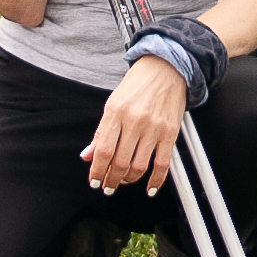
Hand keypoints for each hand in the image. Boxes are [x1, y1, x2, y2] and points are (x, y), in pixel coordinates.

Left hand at [82, 56, 189, 193]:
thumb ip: (101, 132)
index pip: (102, 150)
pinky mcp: (170, 133)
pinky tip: (150, 188)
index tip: (94, 181)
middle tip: (107, 186)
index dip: (96, 171)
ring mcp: (153, 128)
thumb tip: (87, 156)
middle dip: (111, 180)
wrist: (165, 68)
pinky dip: (156, 181)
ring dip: (128, 180)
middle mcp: (134, 121)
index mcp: (115, 112)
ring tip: (123, 182)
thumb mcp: (112, 103)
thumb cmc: (136, 86)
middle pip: (119, 162)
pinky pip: (162, 164)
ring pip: (139, 166)